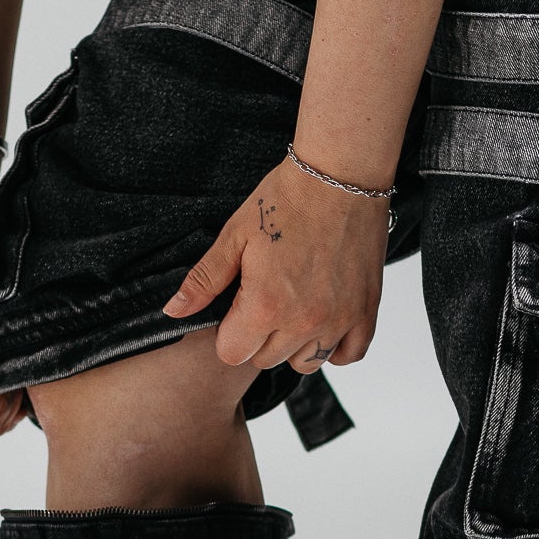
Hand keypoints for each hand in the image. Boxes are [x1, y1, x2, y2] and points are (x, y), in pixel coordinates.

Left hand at [163, 161, 386, 370]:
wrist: (340, 175)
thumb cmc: (286, 200)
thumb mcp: (235, 236)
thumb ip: (205, 280)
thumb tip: (173, 312)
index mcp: (264, 305)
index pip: (232, 354)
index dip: (229, 332)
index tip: (238, 306)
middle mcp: (303, 322)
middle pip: (266, 360)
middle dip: (259, 336)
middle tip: (266, 297)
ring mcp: (338, 320)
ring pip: (304, 363)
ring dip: (294, 344)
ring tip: (294, 308)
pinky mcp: (365, 311)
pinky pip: (349, 355)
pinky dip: (334, 348)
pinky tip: (322, 323)